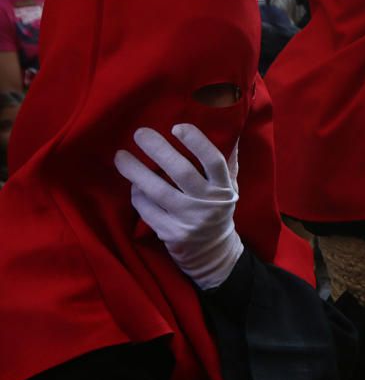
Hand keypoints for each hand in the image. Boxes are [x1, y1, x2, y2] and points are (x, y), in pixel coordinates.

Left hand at [114, 124, 243, 289]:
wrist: (213, 252)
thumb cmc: (217, 210)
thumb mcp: (230, 187)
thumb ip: (228, 162)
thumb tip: (229, 129)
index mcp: (223, 188)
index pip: (214, 160)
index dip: (196, 142)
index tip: (177, 127)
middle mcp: (208, 203)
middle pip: (181, 172)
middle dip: (158, 149)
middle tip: (140, 133)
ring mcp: (189, 219)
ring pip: (158, 190)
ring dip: (136, 171)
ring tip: (120, 156)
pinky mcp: (170, 233)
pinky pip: (147, 209)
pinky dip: (137, 194)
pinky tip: (132, 184)